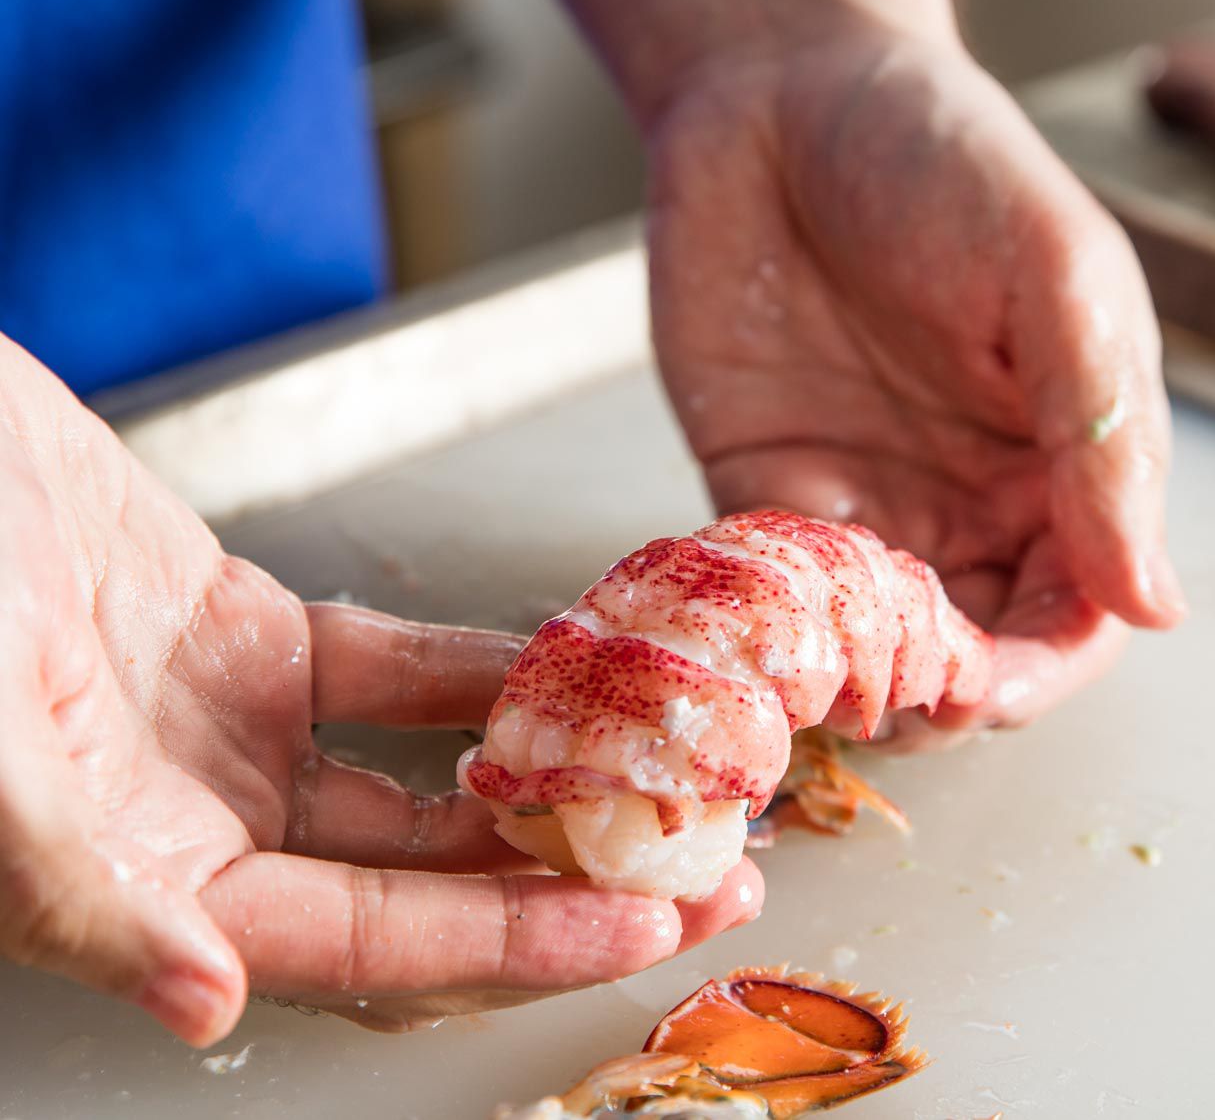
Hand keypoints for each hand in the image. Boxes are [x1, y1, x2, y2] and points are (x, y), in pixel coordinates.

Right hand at [0, 338, 761, 1045]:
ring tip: (664, 775)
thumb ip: (80, 889)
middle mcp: (201, 823)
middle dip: (570, 880)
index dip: (516, 941)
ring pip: (420, 784)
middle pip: (424, 883)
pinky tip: (566, 670)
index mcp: (144, 882)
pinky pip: (393, 669)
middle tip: (712, 864)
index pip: (373, 943)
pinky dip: (479, 673)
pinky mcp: (245, 633)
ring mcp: (229, 729)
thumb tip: (201, 1004)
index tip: (648, 921)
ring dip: (541, 782)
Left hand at [637, 5, 1186, 725]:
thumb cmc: (939, 160)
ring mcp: (866, 503)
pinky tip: (758, 620)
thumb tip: (1156, 606)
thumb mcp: (1054, 279)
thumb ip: (1103, 441)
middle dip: (945, 696)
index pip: (1076, 615)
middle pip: (976, 654)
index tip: (990, 692)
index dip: (1042, 671)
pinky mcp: (765, 492)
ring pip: (876, 650)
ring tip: (824, 669)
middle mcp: (968, 502)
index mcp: (1062, 463)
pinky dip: (771, 630)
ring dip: (854, 680)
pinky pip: (776, 599)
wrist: (777, 94)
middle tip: (897, 697)